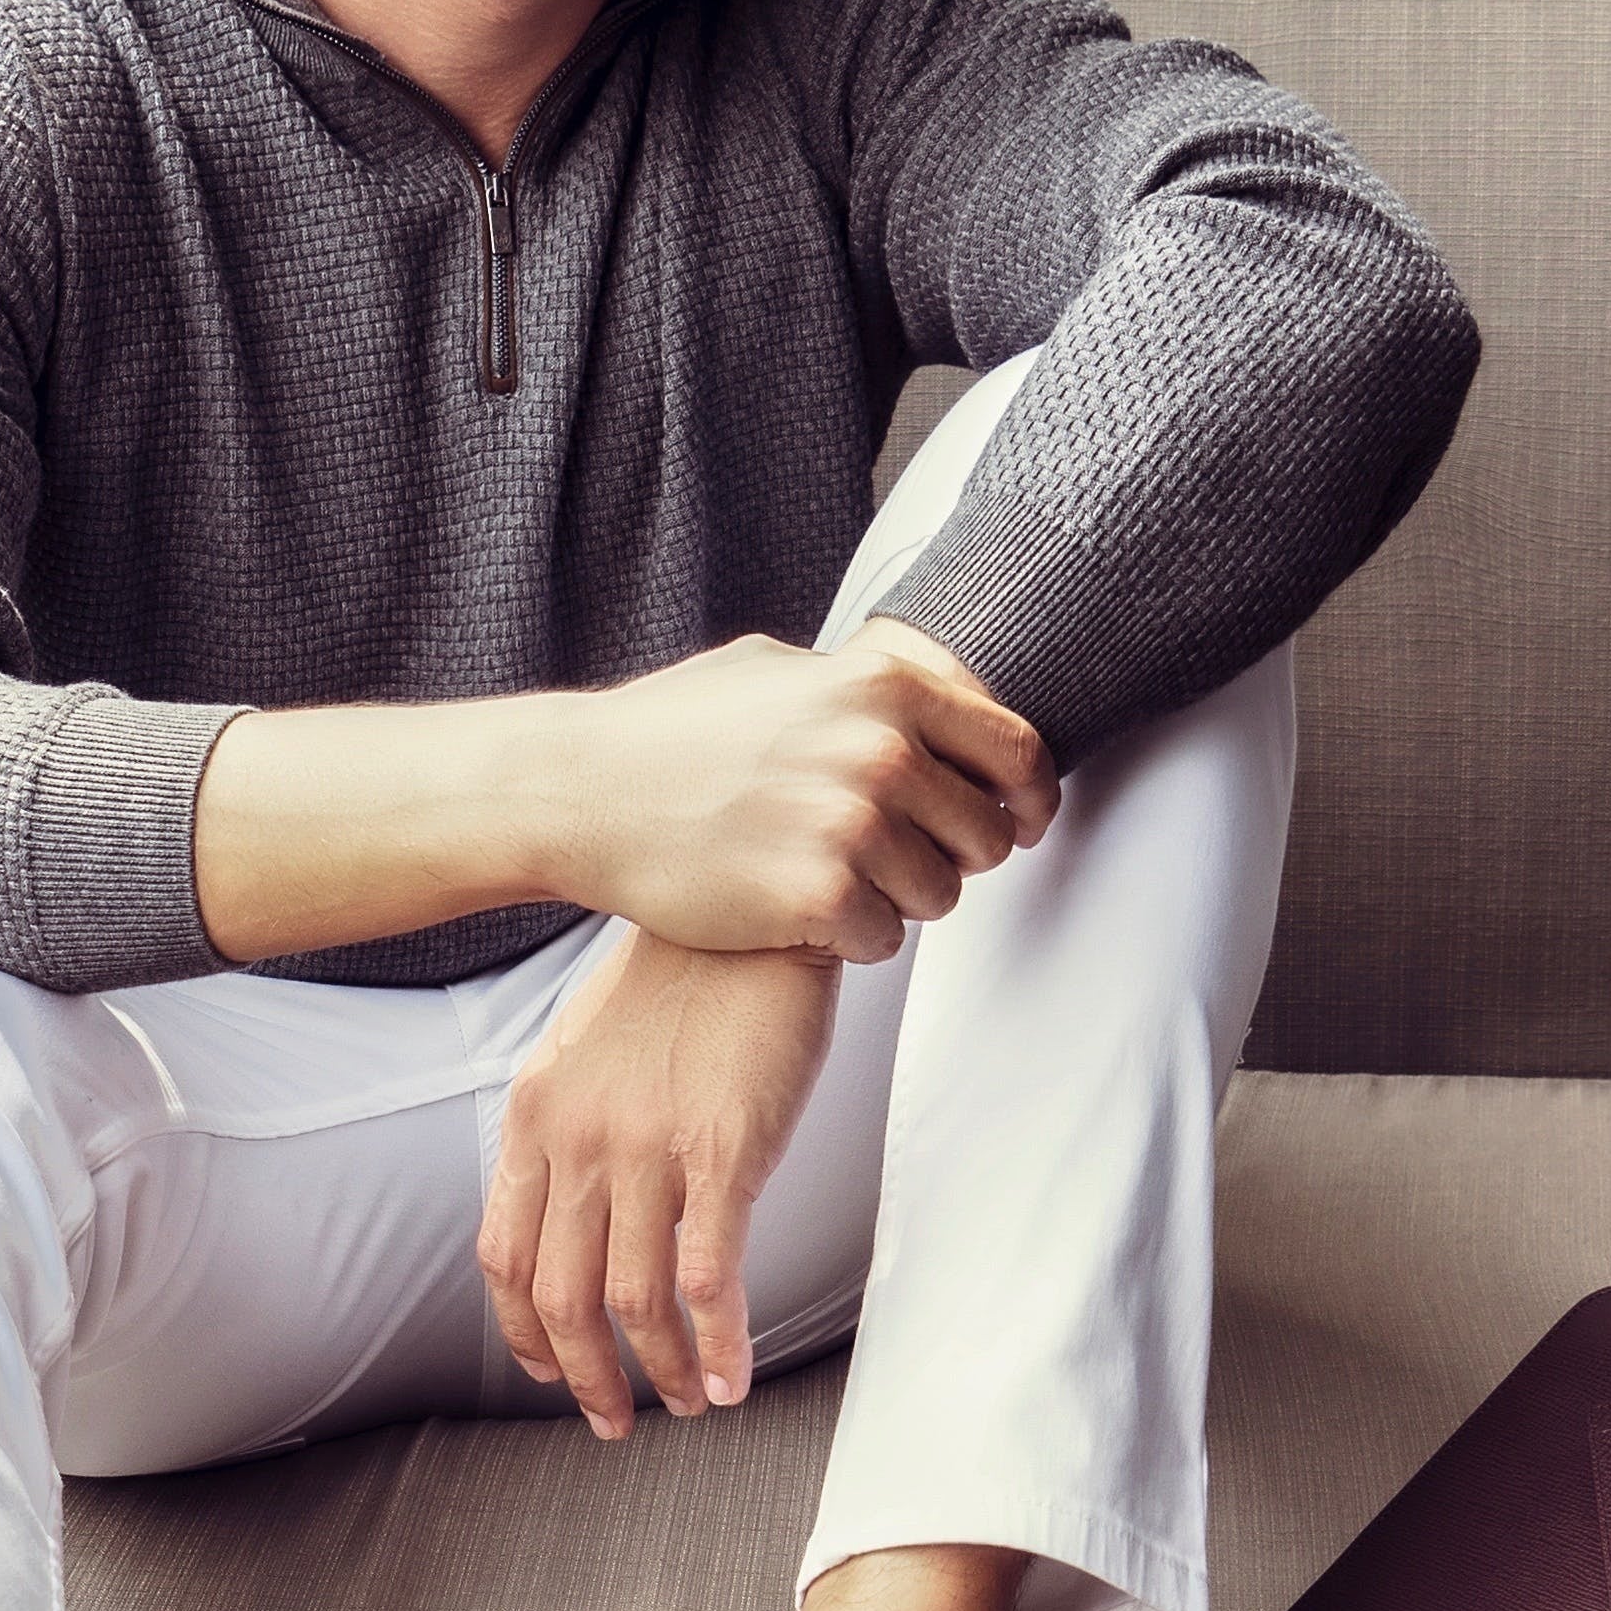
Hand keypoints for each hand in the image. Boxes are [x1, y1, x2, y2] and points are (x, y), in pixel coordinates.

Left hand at [479, 931, 840, 1437]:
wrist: (749, 917)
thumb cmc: (680, 981)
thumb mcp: (586, 1048)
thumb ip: (570, 1126)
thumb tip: (571, 1202)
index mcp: (535, 1117)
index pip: (505, 1254)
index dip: (524, 1330)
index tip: (551, 1371)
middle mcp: (577, 1141)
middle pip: (561, 1296)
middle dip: (588, 1377)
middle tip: (616, 1422)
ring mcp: (647, 1149)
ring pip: (633, 1300)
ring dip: (659, 1370)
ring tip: (690, 1403)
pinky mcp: (723, 1152)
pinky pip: (708, 1277)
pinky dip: (716, 1343)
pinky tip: (731, 1378)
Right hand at [537, 619, 1055, 959]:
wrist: (580, 793)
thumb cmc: (666, 733)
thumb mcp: (774, 668)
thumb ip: (863, 682)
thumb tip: (934, 688)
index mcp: (884, 689)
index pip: (1017, 752)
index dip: (1030, 798)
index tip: (1023, 823)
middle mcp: (881, 753)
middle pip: (986, 835)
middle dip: (951, 855)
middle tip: (891, 858)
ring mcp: (852, 829)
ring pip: (940, 897)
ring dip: (896, 899)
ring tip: (829, 879)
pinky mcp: (817, 899)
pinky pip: (884, 941)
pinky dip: (849, 938)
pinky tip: (797, 911)